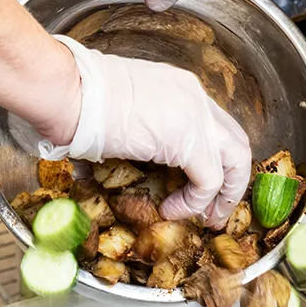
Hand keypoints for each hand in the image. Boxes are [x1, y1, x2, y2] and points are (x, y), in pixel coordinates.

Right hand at [16, 36, 250, 228]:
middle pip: (237, 143)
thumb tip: (116, 165)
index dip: (215, 159)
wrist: (68, 92)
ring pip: (237, 161)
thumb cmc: (78, 100)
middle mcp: (195, 99)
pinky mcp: (189, 142)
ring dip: (225, 195)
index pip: (215, 126)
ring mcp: (196, 118)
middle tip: (215, 210)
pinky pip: (209, 181)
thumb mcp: (121, 110)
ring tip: (204, 217)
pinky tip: (171, 210)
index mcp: (180, 89)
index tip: (202, 185)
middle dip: (233, 182)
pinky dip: (194, 202)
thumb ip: (136, 132)